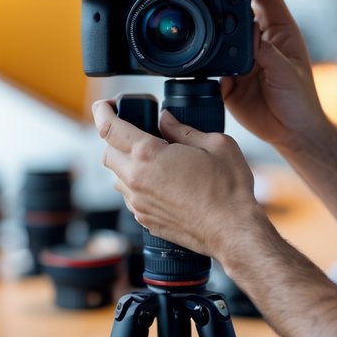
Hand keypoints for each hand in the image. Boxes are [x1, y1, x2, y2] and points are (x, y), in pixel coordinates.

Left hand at [92, 99, 261, 259]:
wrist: (233, 231)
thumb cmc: (228, 189)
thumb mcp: (215, 144)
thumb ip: (183, 129)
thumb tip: (165, 119)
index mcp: (149, 155)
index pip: (108, 127)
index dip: (103, 110)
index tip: (107, 105)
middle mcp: (136, 179)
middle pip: (107, 152)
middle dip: (116, 137)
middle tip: (138, 130)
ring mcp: (138, 203)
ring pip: (116, 176)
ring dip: (126, 162)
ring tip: (154, 157)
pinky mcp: (145, 219)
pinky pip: (129, 196)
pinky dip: (136, 184)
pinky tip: (160, 180)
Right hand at [193, 0, 330, 154]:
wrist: (291, 133)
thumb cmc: (301, 99)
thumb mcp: (288, 72)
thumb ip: (267, 52)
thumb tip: (248, 34)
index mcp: (279, 28)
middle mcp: (257, 36)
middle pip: (234, 1)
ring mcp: (239, 54)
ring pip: (218, 25)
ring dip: (205, 8)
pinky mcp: (225, 75)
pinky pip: (208, 58)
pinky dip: (199, 49)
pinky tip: (189, 35)